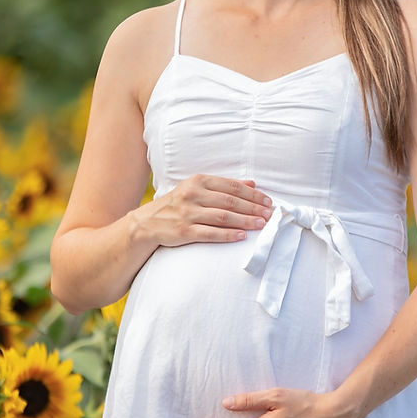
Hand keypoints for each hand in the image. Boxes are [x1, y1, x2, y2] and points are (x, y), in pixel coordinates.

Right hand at [133, 174, 273, 247]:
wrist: (148, 222)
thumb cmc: (178, 204)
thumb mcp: (198, 189)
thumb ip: (225, 186)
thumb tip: (252, 183)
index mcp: (198, 181)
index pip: (232, 186)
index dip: (252, 194)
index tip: (267, 201)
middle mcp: (193, 195)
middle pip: (230, 201)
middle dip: (253, 208)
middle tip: (269, 214)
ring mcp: (188, 213)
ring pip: (223, 217)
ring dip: (245, 221)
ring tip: (261, 225)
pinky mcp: (184, 231)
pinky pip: (210, 233)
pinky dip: (228, 235)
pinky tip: (242, 236)